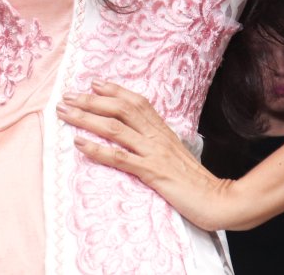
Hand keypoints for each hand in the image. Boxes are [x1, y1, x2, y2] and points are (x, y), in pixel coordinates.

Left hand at [57, 80, 236, 230]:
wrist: (218, 199)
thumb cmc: (195, 180)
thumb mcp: (176, 152)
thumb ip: (157, 141)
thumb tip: (139, 134)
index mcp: (163, 130)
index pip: (136, 101)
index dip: (113, 90)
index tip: (92, 83)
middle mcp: (156, 136)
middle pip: (120, 109)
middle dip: (90, 101)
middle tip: (66, 97)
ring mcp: (154, 153)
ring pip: (115, 129)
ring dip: (86, 119)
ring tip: (65, 114)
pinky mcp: (152, 172)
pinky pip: (120, 158)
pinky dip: (97, 149)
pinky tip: (79, 144)